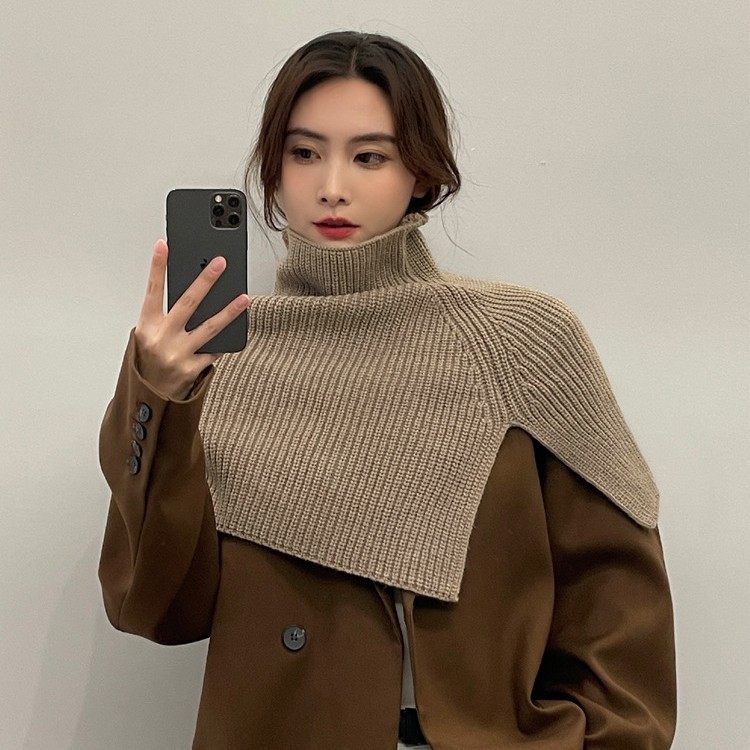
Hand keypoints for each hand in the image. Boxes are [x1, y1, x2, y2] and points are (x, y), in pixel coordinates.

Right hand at [133, 239, 249, 399]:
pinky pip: (215, 349)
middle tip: (220, 263)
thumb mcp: (149, 335)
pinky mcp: (192, 369)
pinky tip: (238, 329)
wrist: (150, 397)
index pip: (153, 291)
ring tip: (245, 298)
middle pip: (188, 303)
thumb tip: (197, 292)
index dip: (158, 267)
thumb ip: (166, 316)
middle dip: (205, 280)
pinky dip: (225, 340)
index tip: (164, 245)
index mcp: (147, 327)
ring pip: (210, 328)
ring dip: (230, 311)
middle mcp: (162, 339)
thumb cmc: (150, 361)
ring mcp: (178, 355)